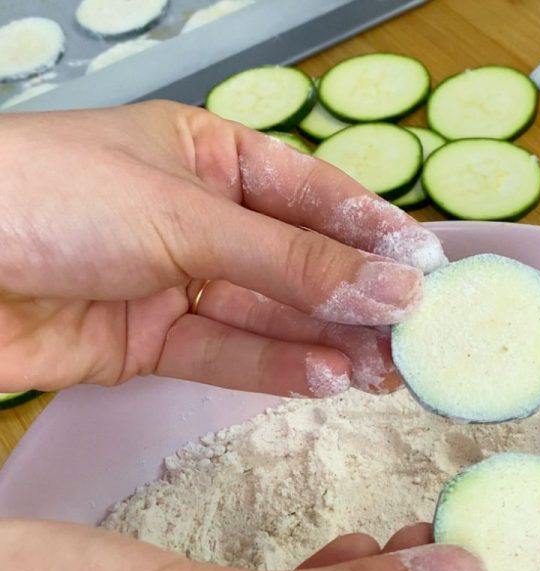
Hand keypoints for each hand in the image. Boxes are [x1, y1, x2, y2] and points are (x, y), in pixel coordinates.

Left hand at [0, 102, 446, 396]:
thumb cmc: (46, 198)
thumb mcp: (187, 217)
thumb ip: (291, 261)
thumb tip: (390, 287)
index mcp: (210, 158)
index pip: (314, 195)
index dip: (373, 232)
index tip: (427, 269)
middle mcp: (200, 221)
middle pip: (299, 265)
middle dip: (357, 301)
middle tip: (414, 338)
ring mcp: (177, 284)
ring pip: (270, 319)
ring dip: (328, 344)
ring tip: (384, 371)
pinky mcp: (151, 343)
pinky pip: (229, 356)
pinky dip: (277, 370)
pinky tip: (328, 379)